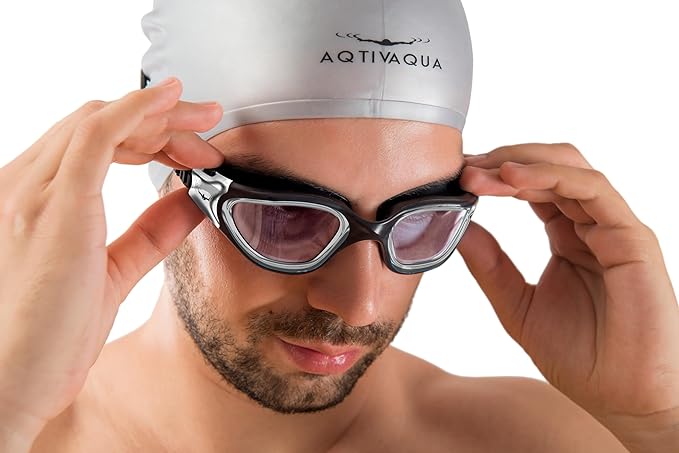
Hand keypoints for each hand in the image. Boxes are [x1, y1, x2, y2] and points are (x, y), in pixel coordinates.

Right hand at [0, 77, 223, 438]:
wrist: (8, 386)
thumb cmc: (48, 337)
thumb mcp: (113, 273)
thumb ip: (150, 234)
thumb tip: (191, 201)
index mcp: (33, 199)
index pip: (92, 140)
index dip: (147, 134)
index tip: (192, 148)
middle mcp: (24, 185)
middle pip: (98, 122)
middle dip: (162, 119)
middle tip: (208, 128)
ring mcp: (33, 191)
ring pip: (101, 121)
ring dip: (160, 114)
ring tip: (205, 119)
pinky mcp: (55, 207)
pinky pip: (96, 135)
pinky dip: (136, 109)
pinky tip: (168, 99)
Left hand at [457, 144, 678, 431]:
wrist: (625, 400)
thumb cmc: (582, 358)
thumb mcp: (517, 306)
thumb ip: (490, 265)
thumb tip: (457, 229)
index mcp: (567, 237)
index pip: (531, 187)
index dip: (494, 176)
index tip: (457, 177)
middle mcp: (591, 225)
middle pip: (548, 168)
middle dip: (501, 162)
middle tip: (463, 169)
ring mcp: (613, 227)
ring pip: (570, 168)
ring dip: (520, 163)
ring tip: (479, 172)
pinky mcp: (632, 238)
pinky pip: (592, 190)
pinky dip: (551, 176)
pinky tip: (512, 178)